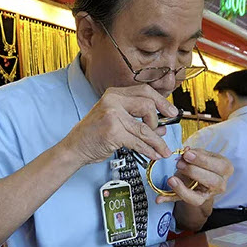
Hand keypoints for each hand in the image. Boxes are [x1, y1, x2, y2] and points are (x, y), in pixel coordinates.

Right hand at [60, 84, 178, 165]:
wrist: (75, 148)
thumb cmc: (94, 134)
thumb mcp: (115, 120)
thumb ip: (137, 120)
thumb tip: (162, 128)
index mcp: (114, 94)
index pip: (145, 91)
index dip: (161, 101)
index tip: (171, 112)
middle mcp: (113, 101)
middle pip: (148, 105)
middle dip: (158, 121)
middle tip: (163, 131)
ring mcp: (113, 116)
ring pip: (145, 128)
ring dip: (157, 142)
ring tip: (163, 150)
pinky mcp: (113, 132)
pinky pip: (138, 142)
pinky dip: (149, 150)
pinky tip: (153, 155)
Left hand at [157, 148, 232, 205]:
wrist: (199, 177)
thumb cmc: (202, 163)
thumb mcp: (200, 154)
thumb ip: (193, 153)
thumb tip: (185, 151)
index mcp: (225, 168)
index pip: (219, 166)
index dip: (202, 160)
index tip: (187, 155)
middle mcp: (220, 184)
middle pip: (212, 182)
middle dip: (193, 172)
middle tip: (179, 164)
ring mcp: (208, 195)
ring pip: (198, 198)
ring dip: (182, 189)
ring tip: (171, 179)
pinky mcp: (196, 202)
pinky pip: (181, 203)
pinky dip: (169, 199)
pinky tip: (159, 198)